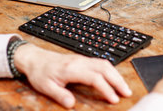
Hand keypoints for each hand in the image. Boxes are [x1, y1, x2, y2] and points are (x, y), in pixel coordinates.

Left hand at [14, 43, 131, 108]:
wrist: (35, 58)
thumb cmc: (40, 73)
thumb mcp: (46, 87)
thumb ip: (60, 95)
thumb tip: (71, 104)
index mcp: (71, 69)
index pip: (95, 77)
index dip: (106, 88)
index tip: (114, 99)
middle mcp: (80, 62)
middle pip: (104, 67)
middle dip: (118, 80)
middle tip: (127, 93)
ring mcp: (82, 59)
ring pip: (104, 63)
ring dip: (116, 74)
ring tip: (124, 87)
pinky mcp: (82, 59)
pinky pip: (100, 62)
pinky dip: (110, 70)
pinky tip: (114, 78)